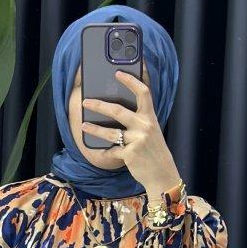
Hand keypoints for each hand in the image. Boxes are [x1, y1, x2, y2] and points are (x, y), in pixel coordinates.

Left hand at [82, 70, 180, 198]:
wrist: (163, 174)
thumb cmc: (154, 152)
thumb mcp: (151, 132)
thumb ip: (139, 120)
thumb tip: (116, 112)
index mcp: (150, 117)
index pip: (143, 92)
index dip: (130, 81)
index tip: (118, 73)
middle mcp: (145, 126)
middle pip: (118, 110)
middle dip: (99, 105)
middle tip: (86, 102)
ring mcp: (137, 140)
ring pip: (111, 132)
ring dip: (94, 129)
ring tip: (84, 126)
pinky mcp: (130, 154)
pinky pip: (111, 151)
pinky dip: (103, 152)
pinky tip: (95, 151)